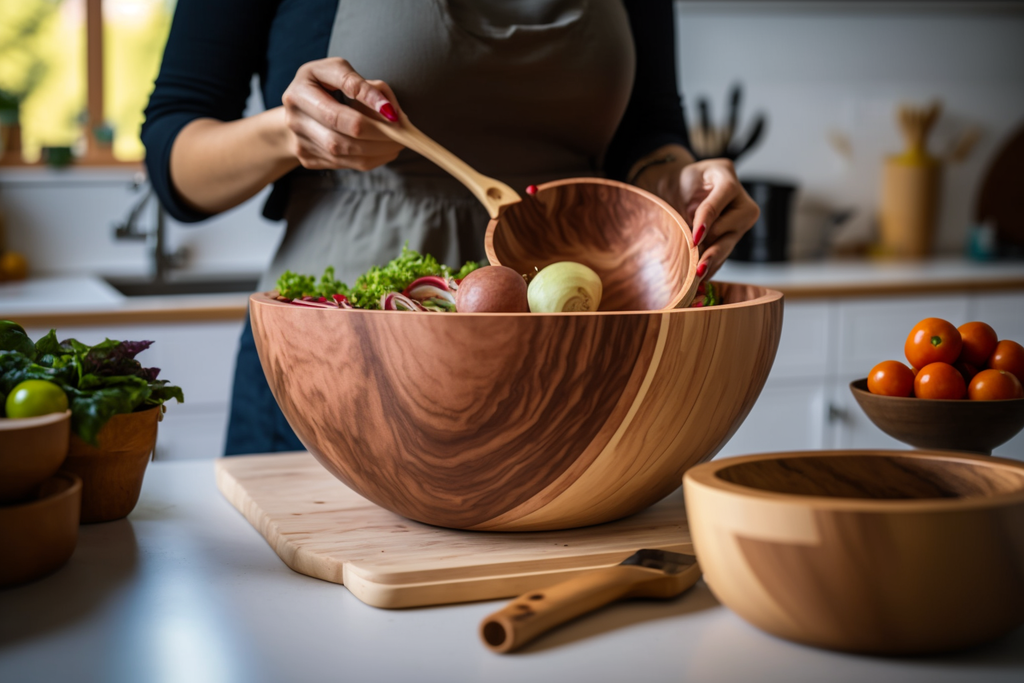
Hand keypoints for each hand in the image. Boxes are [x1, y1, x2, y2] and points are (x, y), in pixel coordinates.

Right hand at [281, 58, 404, 170]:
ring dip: (378, 151)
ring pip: (345, 156)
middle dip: (377, 138)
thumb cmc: (324, 84)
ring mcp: (300, 144)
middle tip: (402, 134)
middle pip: (340, 140)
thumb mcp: (338, 71)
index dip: (367, 115)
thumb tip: (389, 111)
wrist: (300, 107)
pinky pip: (347, 164)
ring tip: (397, 141)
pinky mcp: (309, 159)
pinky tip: (384, 148)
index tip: (394, 114)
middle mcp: (295, 121)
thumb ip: (363, 85)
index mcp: (299, 94)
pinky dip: (372, 158)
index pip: (337, 111)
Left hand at [635, 150, 759, 280]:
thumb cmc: (679, 183)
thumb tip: (688, 242)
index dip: (707, 219)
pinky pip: (723, 255)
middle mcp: (741, 200)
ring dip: (711, 263)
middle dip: (712, 249)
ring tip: (699, 280)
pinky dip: (711, 267)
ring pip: (727, 245)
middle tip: (699, 269)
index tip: (695, 238)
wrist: (682, 188)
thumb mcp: (678, 184)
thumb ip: (685, 205)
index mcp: (726, 175)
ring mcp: (742, 221)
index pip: (719, 200)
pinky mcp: (734, 238)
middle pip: (729, 228)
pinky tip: (701, 281)